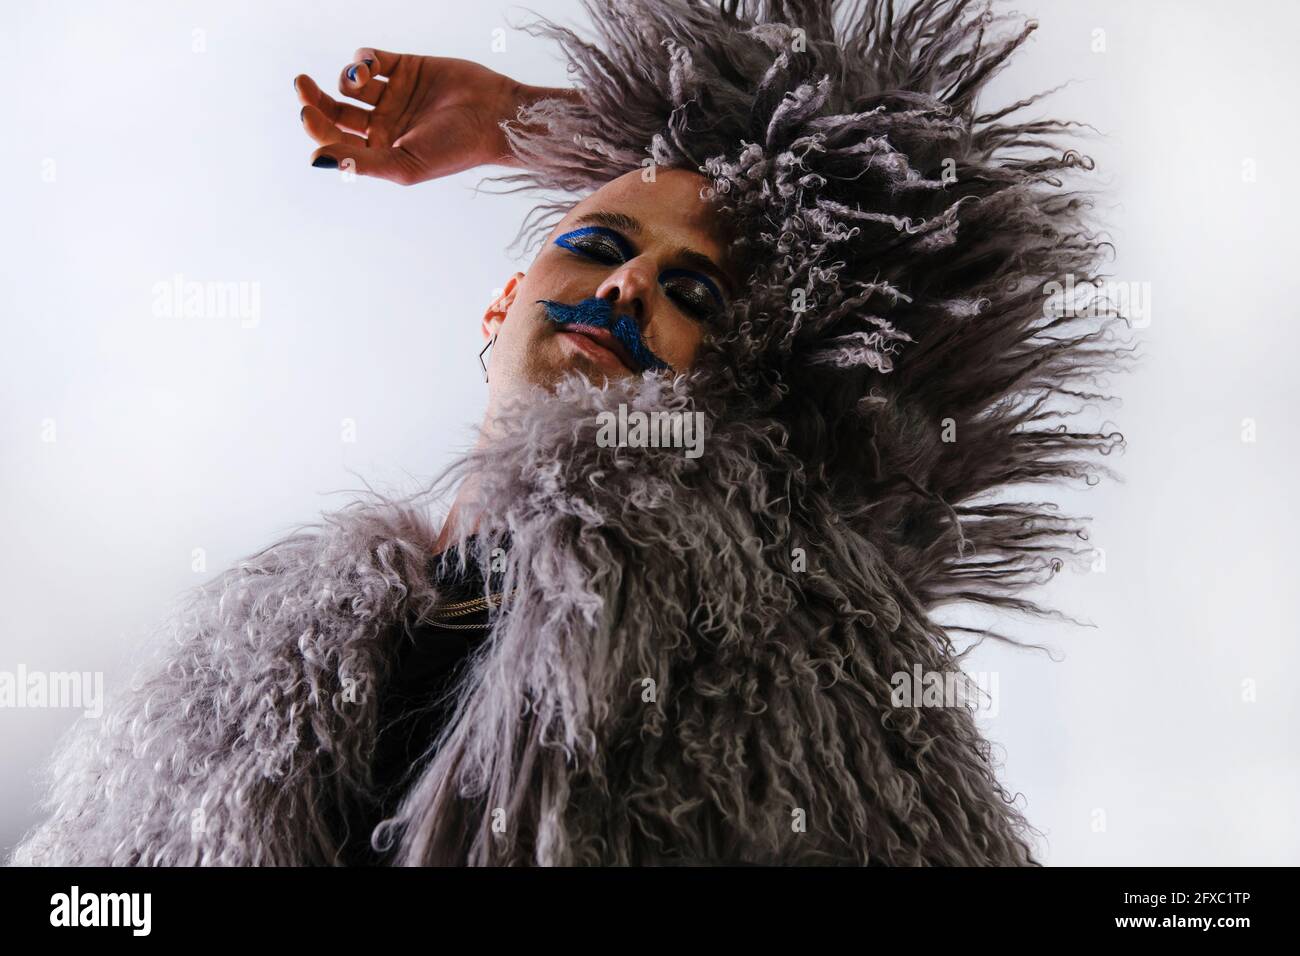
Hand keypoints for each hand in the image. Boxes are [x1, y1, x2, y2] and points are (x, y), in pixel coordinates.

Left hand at [294, 49, 569, 184]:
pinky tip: (370, 65)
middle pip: (335, 110)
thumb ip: (359, 162)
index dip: (315, 125)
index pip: (335, 138)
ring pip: (351, 83)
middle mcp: (383, 124)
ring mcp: (393, 95)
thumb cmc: (454, 148)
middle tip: (301, 85)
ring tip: (362, 78)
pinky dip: (363, 59)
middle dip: (315, 98)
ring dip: (347, 77)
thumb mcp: (403, 164)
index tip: (305, 112)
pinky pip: (370, 59)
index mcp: (380, 151)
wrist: (495, 116)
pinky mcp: (405, 68)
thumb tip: (315, 159)